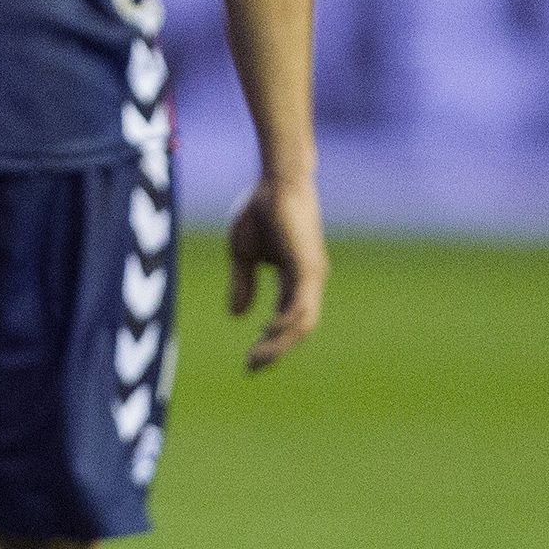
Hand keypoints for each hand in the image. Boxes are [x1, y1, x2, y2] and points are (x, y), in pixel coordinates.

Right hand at [227, 174, 327, 371]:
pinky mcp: (308, 268)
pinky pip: (302, 306)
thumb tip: (237, 316)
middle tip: (252, 367)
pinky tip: (269, 333)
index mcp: (294, 279)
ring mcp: (311, 276)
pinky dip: (287, 323)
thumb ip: (242, 283)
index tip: (250, 361)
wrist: (275, 181)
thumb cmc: (260, 210)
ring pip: (301, 323)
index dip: (270, 343)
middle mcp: (307, 282)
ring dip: (279, 343)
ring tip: (258, 357)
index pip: (286, 321)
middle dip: (274, 350)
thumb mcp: (243, 253)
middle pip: (296, 329)